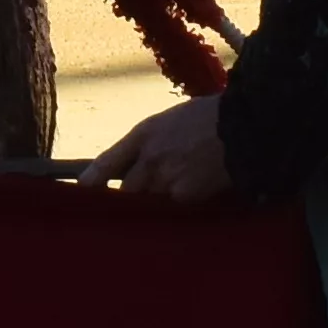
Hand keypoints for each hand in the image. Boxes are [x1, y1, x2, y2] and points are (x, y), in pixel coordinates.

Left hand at [92, 97, 235, 202]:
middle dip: (131, 197)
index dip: (90, 183)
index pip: (105, 164)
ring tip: (177, 191)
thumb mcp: (172, 121)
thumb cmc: (212, 118)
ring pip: (149, 202)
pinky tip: (196, 193)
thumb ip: (150, 144)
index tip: (82, 193)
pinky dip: (180, 207)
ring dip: (156, 202)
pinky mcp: (185, 197)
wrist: (245, 126)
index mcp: (144, 135)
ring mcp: (166, 179)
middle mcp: (149, 159)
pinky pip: (174, 209)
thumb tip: (136, 166)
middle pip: (126, 192)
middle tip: (142, 196)